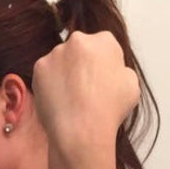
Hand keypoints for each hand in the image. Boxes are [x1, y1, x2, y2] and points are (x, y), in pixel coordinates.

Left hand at [32, 30, 139, 147]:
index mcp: (104, 39)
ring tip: (68, 99)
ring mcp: (56, 53)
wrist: (80, 129)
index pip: (101, 48)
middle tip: (81, 90)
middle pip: (78, 52)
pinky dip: (48, 85)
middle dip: (79, 67)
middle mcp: (79, 40)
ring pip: (59, 63)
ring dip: (62, 75)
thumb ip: (118, 69)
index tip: (99, 82)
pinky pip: (44, 75)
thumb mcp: (130, 82)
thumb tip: (110, 71)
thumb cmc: (109, 109)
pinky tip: (56, 100)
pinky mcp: (39, 68)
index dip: (100, 67)